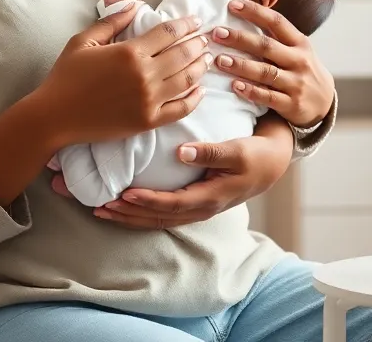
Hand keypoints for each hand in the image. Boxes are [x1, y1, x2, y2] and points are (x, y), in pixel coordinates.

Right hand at [35, 4, 211, 147]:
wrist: (55, 117)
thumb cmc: (65, 76)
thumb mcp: (84, 41)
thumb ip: (111, 22)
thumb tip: (134, 5)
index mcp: (129, 52)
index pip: (168, 33)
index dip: (186, 25)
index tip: (195, 21)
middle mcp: (144, 75)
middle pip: (183, 54)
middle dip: (198, 44)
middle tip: (205, 39)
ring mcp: (148, 100)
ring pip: (187, 80)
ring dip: (201, 67)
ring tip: (207, 59)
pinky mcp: (148, 121)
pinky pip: (180, 109)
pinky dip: (194, 99)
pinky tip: (200, 90)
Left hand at [55, 115, 293, 228]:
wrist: (272, 162)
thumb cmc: (255, 153)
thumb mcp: (238, 150)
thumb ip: (210, 152)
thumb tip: (182, 152)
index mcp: (209, 198)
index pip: (171, 204)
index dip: (147, 201)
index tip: (124, 194)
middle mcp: (200, 209)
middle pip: (157, 218)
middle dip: (127, 214)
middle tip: (99, 205)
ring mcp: (195, 208)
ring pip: (156, 219)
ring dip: (128, 216)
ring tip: (101, 210)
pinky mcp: (192, 202)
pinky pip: (161, 213)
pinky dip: (139, 212)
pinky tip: (122, 206)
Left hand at [212, 0, 335, 128]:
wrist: (325, 103)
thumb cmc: (301, 69)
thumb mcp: (296, 49)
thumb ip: (273, 34)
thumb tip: (239, 7)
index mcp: (299, 42)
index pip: (276, 21)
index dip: (254, 12)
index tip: (232, 4)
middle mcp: (299, 60)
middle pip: (266, 46)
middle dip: (240, 38)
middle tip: (217, 33)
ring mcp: (296, 83)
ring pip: (266, 72)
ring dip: (241, 65)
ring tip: (220, 60)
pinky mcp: (292, 104)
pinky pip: (269, 97)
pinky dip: (251, 91)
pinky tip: (235, 86)